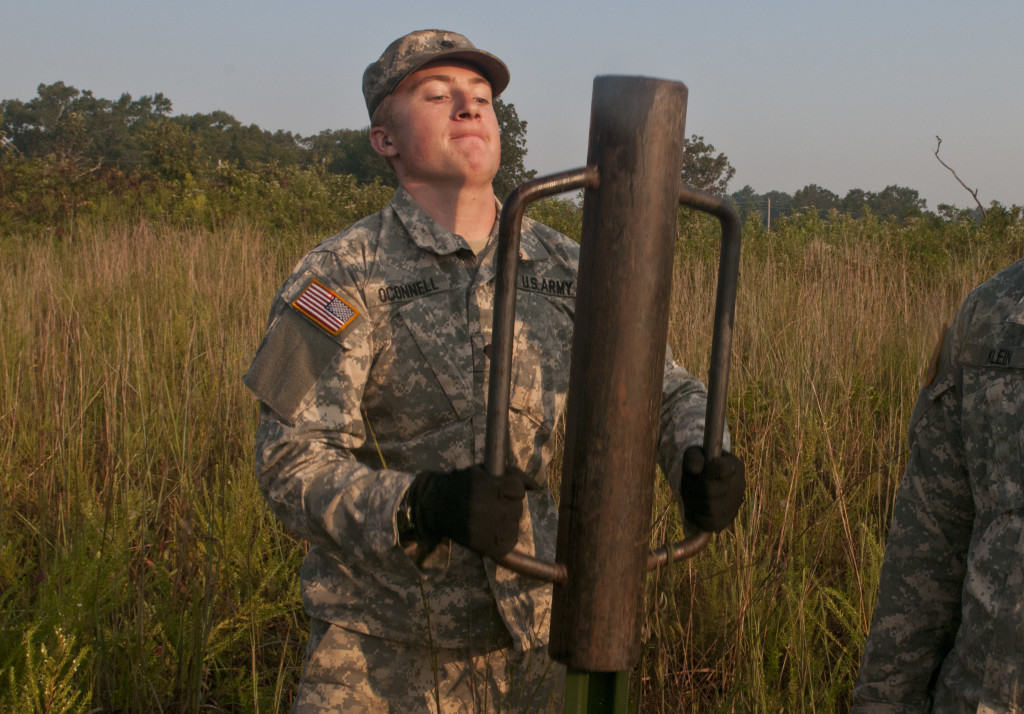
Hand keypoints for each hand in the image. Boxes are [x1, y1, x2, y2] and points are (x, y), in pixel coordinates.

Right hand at [407, 465, 525, 557]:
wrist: (434, 506)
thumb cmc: (461, 485)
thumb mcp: (482, 472)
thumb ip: (511, 475)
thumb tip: (536, 487)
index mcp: (485, 488)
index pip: (518, 489)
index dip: (512, 489)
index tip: (502, 490)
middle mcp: (486, 508)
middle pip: (517, 508)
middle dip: (509, 504)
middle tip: (495, 504)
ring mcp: (485, 528)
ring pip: (515, 525)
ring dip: (508, 521)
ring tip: (492, 517)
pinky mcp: (483, 545)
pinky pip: (509, 541)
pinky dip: (506, 537)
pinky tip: (494, 530)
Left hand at [680, 446, 744, 531]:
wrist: (702, 483)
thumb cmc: (698, 466)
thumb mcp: (693, 454)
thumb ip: (693, 458)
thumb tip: (695, 470)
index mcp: (734, 465)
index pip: (721, 468)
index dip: (706, 470)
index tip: (699, 469)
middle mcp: (739, 485)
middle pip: (710, 490)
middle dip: (694, 487)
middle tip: (690, 484)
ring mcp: (734, 504)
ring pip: (709, 508)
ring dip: (693, 501)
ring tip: (692, 495)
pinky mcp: (726, 520)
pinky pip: (709, 522)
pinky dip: (697, 516)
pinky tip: (695, 507)